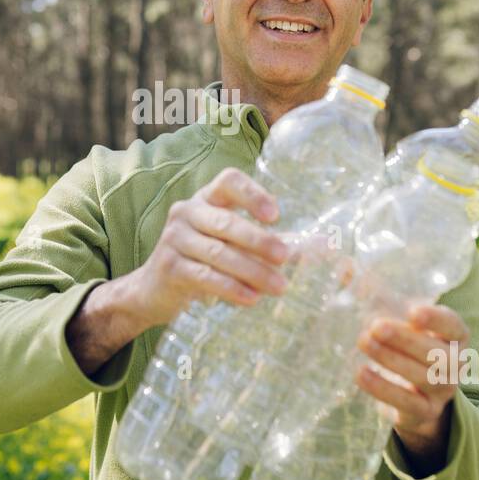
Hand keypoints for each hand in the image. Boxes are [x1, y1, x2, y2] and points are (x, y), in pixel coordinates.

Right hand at [123, 167, 290, 330]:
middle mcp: (187, 212)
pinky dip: (230, 288)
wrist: (153, 289)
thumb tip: (325, 246)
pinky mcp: (169, 267)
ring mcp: (175, 239)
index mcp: (206, 198)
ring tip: (279, 287)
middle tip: (286, 257)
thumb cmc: (204, 260)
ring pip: (218, 253)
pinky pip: (204, 276)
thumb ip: (272, 241)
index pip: (229, 181)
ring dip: (251, 270)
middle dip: (259, 241)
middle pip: (226, 222)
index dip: (253, 194)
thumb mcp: (232, 244)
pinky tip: (251, 299)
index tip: (276, 215)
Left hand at [354, 302, 469, 472]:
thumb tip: (344, 266)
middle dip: (405, 339)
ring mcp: (442, 391)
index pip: (454, 325)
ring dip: (391, 360)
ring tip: (363, 343)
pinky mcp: (424, 413)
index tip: (413, 311)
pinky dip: (384, 389)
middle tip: (375, 327)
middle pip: (436, 352)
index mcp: (454, 336)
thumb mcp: (398, 320)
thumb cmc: (406, 346)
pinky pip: (408, 403)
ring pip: (423, 376)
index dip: (436, 319)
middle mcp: (455, 364)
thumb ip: (377, 294)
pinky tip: (361, 374)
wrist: (417, 397)